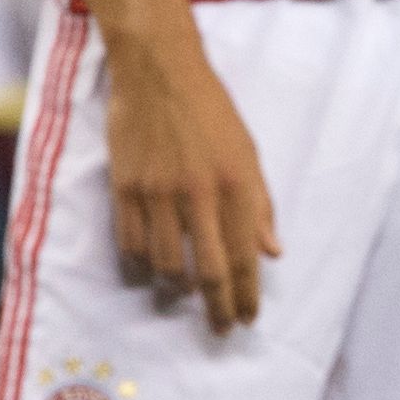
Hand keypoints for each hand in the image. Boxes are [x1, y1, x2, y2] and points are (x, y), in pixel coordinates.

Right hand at [105, 25, 280, 333]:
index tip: (246, 319)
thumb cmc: (210, 110)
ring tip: (184, 293)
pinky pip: (131, 244)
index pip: (244, 256)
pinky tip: (148, 271)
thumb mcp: (247, 152)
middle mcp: (199, 193)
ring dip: (176, 288)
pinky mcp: (126, 188)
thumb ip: (259, 205)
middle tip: (220, 328)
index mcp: (236, 183)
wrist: (160, 72)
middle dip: (216, 308)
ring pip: (166, 264)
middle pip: (208, 270)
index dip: (245, 295)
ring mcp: (159, 193)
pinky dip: (141, 266)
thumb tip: (273, 253)